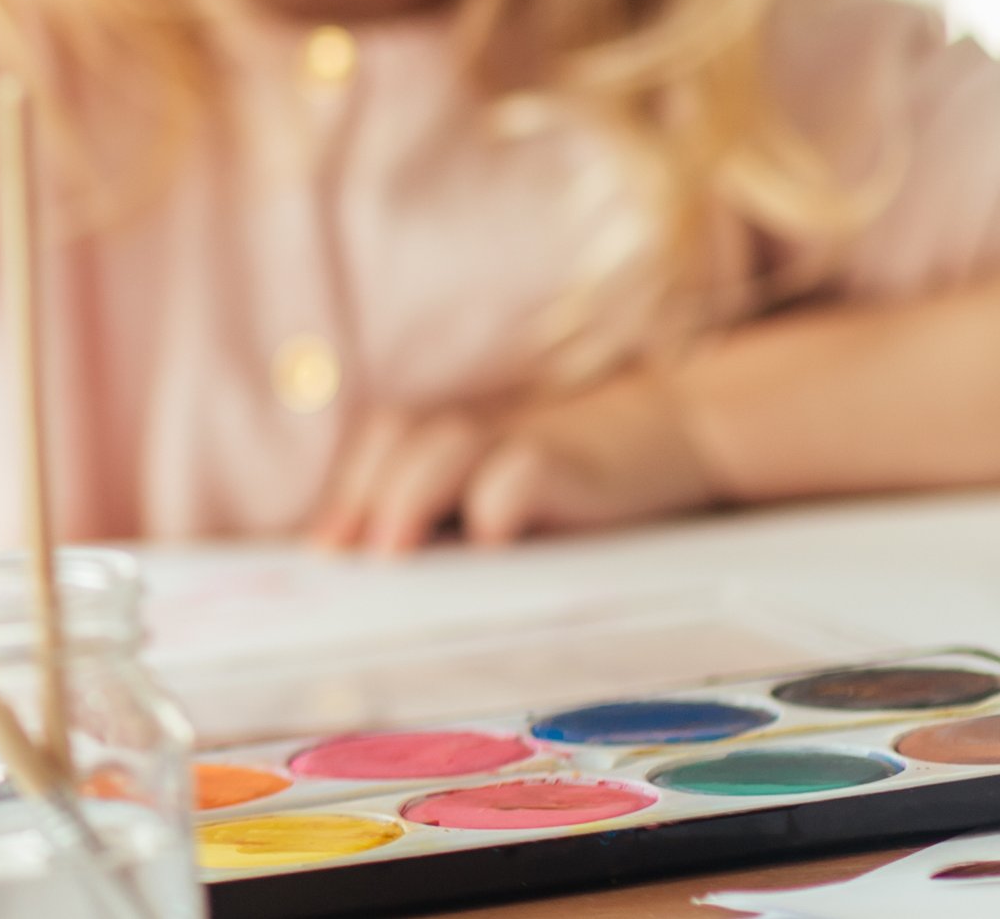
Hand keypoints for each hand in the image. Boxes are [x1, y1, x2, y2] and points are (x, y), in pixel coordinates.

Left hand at [308, 371, 719, 556]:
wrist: (679, 430)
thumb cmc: (576, 482)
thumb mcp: (503, 494)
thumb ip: (450, 520)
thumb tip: (381, 573)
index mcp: (450, 435)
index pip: (377, 446)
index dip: (343, 493)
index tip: (321, 551)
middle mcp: (476, 427)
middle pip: (395, 436)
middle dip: (359, 495)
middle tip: (340, 559)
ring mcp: (522, 436)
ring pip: (442, 446)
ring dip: (405, 497)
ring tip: (390, 555)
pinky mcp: (569, 458)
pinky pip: (519, 473)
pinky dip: (496, 504)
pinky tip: (487, 544)